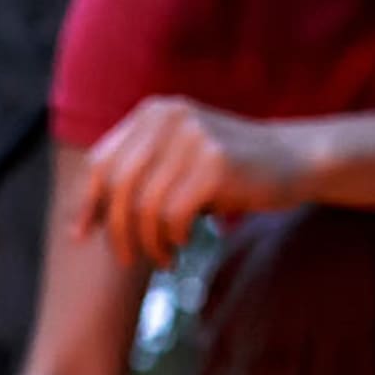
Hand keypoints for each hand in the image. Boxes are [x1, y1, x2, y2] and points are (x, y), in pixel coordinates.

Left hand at [73, 97, 311, 267]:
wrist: (292, 159)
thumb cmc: (229, 173)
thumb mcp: (178, 166)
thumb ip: (140, 179)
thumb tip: (85, 222)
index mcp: (152, 114)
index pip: (102, 162)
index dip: (89, 203)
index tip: (82, 236)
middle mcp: (167, 118)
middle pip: (119, 187)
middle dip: (119, 232)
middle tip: (130, 260)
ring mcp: (192, 137)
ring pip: (146, 206)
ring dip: (151, 243)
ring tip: (166, 259)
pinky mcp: (215, 163)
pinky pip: (174, 215)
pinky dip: (174, 238)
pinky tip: (184, 244)